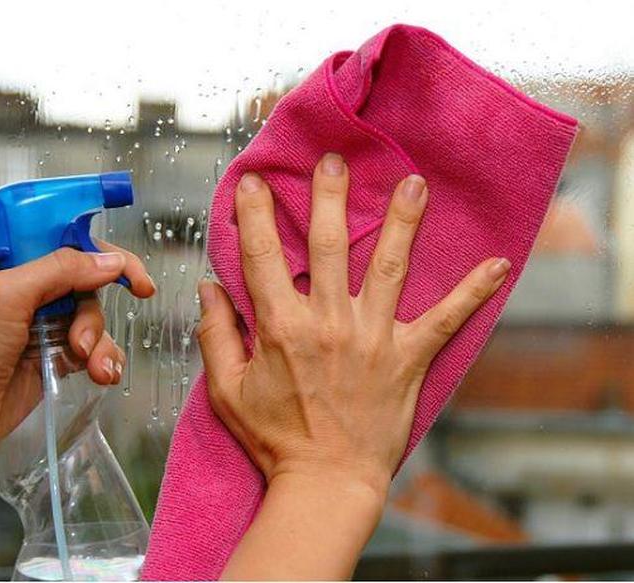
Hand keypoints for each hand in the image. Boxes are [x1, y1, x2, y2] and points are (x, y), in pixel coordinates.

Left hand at [0, 241, 154, 462]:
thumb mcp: (9, 295)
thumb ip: (60, 270)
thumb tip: (110, 261)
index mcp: (22, 267)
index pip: (76, 246)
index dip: (110, 257)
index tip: (134, 278)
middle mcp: (39, 294)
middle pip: (94, 289)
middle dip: (95, 317)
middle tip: (81, 340)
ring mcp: (51, 327)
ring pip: (99, 325)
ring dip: (101, 346)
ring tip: (89, 367)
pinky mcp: (60, 358)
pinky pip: (99, 353)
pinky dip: (106, 363)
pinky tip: (101, 376)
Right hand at [196, 153, 509, 578]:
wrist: (325, 482)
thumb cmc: (274, 438)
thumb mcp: (227, 390)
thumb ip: (215, 335)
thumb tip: (208, 288)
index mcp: (281, 327)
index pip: (263, 257)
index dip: (254, 214)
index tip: (254, 182)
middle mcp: (328, 322)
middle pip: (330, 247)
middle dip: (330, 198)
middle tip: (334, 160)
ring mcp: (372, 338)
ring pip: (390, 268)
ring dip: (402, 223)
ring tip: (414, 184)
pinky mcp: (408, 358)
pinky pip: (446, 320)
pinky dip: (472, 292)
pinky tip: (499, 266)